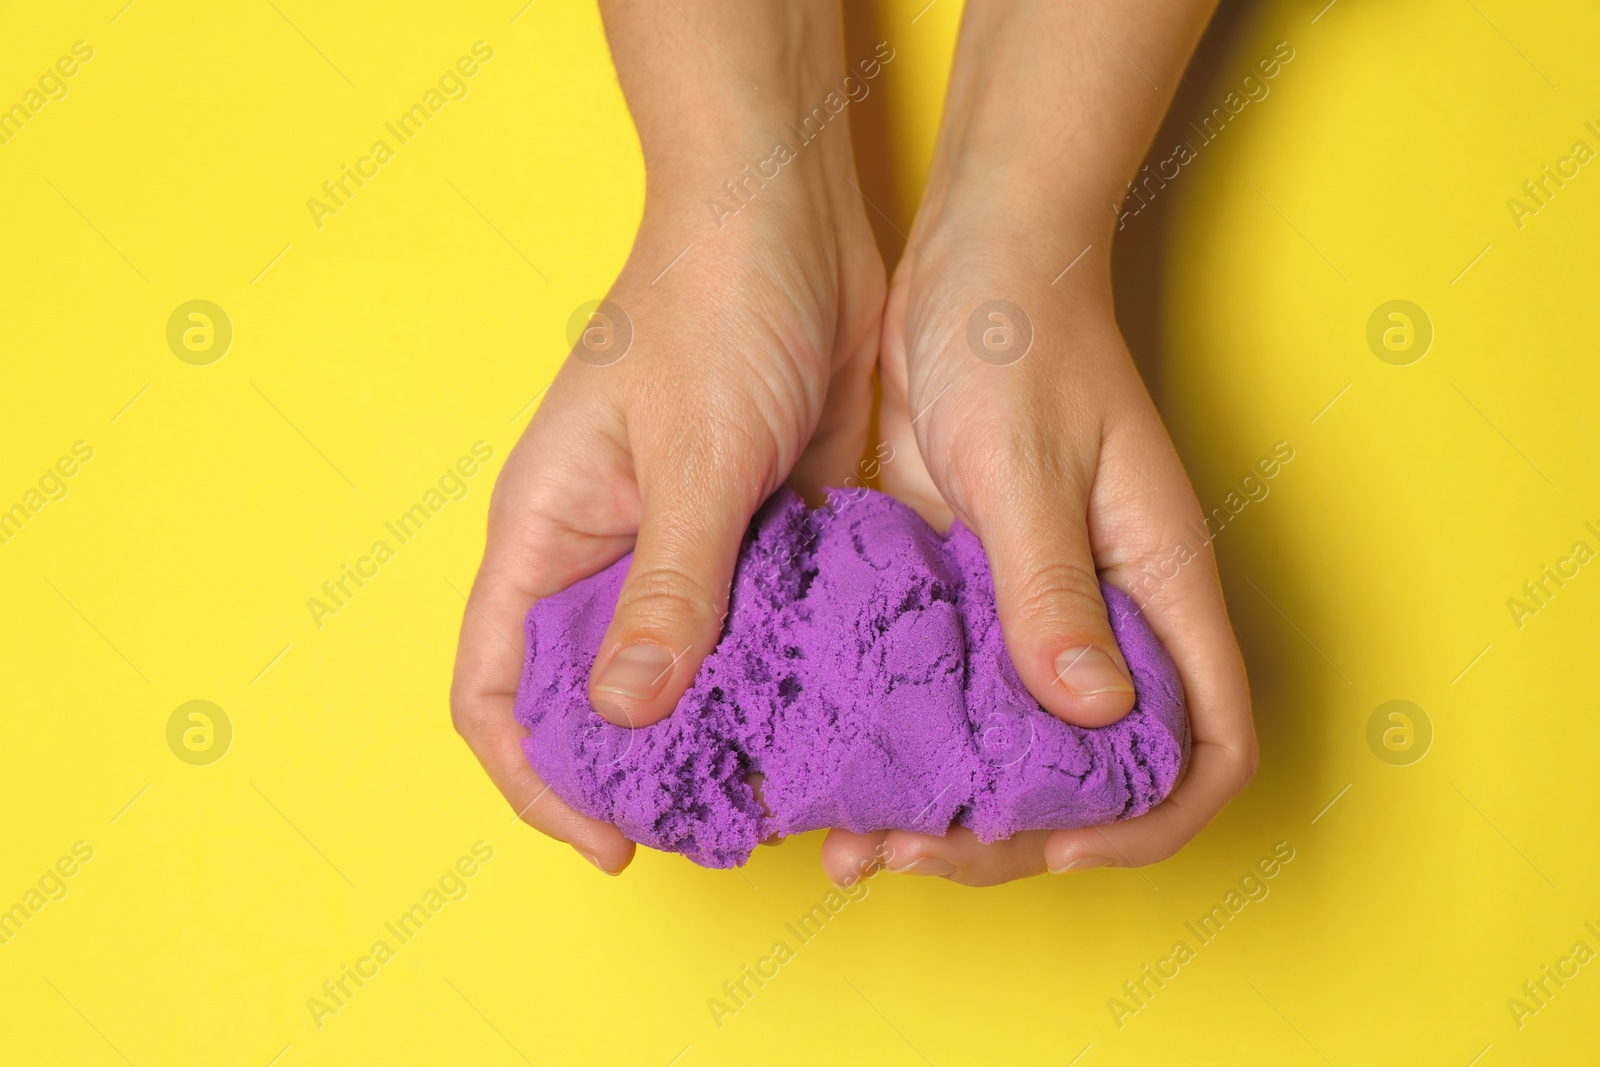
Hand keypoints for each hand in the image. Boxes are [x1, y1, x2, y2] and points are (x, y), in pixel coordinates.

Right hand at [451, 0, 885, 874]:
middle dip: (649, 773)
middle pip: (598, 701)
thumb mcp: (693, 454)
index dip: (539, 779)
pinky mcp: (763, 534)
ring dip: (734, 733)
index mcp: (549, 533)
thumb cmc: (716, 304)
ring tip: (800, 790)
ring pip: (691, 676)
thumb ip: (667, 587)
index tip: (616, 841)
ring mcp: (687, 548)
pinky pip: (766, 630)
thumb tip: (625, 716)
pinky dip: (794, 676)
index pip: (499, 688)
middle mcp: (609, 554)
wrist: (799, 217)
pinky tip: (847, 714)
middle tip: (730, 827)